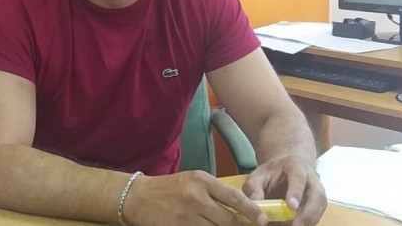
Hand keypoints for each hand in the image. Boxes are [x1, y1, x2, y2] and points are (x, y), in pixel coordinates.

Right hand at [123, 171, 267, 225]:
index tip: (262, 220)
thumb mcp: (192, 181)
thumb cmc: (169, 188)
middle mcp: (195, 197)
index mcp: (201, 181)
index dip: (251, 210)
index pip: (233, 197)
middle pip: (228, 220)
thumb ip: (215, 192)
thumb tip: (242, 209)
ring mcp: (186, 216)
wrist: (138, 197)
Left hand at [242, 155, 326, 225]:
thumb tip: (255, 202)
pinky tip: (292, 225)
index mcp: (296, 166)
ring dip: (308, 221)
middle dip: (308, 214)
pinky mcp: (317, 205)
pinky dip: (306, 223)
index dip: (296, 192)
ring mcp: (317, 193)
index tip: (291, 206)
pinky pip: (316, 216)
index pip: (299, 178)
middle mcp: (312, 180)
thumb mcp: (259, 174)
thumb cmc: (272, 173)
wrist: (286, 169)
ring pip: (319, 208)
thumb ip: (254, 186)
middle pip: (317, 197)